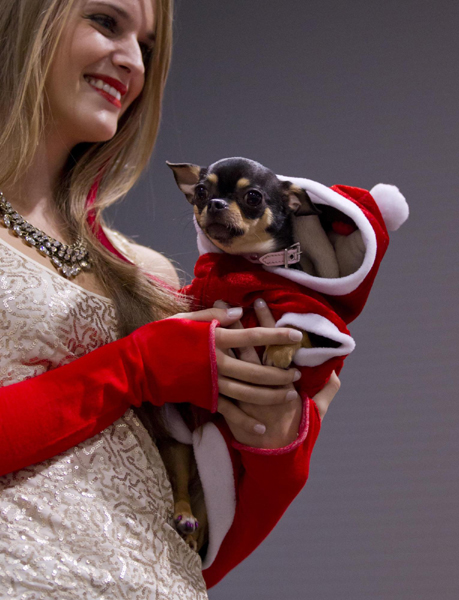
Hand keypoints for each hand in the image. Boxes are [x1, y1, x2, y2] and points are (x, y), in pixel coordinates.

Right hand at [169, 307, 302, 433]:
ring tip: (290, 394)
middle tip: (297, 372)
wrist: (138, 365)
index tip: (296, 335)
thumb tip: (239, 312)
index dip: (276, 335)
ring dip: (271, 396)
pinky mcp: (205, 398)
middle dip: (280, 371)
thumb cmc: (161, 337)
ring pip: (248, 393)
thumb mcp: (185, 319)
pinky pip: (229, 412)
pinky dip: (245, 422)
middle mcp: (217, 362)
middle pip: (256, 370)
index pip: (252, 336)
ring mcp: (212, 383)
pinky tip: (262, 429)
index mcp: (215, 339)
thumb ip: (214, 316)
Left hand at [213, 299, 340, 448]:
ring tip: (214, 315)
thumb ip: (325, 392)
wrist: (272, 459)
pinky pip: (215, 381)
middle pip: (248, 349)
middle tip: (232, 301)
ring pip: (229, 361)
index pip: (273, 346)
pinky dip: (207, 368)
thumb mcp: (313, 414)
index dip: (265, 324)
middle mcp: (259, 385)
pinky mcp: (227, 405)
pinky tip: (201, 348)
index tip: (262, 303)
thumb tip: (336, 372)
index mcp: (280, 383)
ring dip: (222, 338)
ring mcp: (241, 395)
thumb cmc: (292, 433)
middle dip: (241, 324)